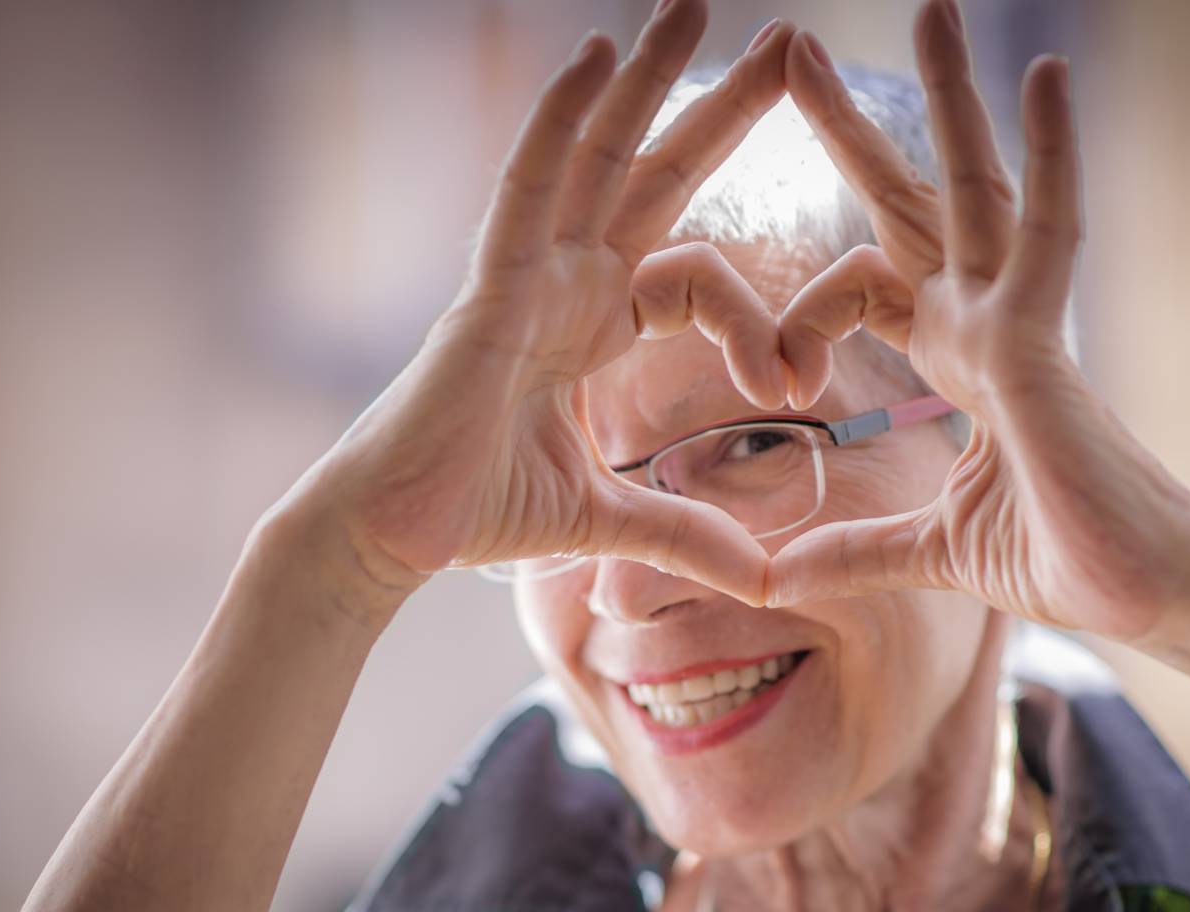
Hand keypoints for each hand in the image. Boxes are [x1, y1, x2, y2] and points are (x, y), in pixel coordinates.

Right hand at [297, 4, 799, 608]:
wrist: (392, 538)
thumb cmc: (475, 513)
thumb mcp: (608, 518)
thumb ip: (686, 532)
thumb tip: (764, 576)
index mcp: (594, 323)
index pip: (697, 273)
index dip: (757, 315)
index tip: (798, 379)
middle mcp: (565, 281)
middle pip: (655, 171)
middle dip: (721, 107)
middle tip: (788, 40)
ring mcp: (525, 273)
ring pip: (595, 154)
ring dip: (644, 76)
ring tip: (693, 3)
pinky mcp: (488, 286)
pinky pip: (527, 186)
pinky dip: (559, 120)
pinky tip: (592, 55)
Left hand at [765, 0, 1189, 641]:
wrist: (1151, 601)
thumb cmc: (1064, 561)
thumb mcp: (925, 550)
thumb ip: (851, 550)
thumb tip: (771, 577)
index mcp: (956, 357)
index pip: (861, 287)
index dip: (799, 315)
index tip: (768, 380)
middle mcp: (984, 322)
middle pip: (908, 202)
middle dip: (853, 130)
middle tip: (801, 50)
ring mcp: (1017, 323)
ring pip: (976, 186)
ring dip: (950, 98)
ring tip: (933, 8)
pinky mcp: (1046, 343)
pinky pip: (1048, 229)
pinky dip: (1051, 151)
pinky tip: (1043, 71)